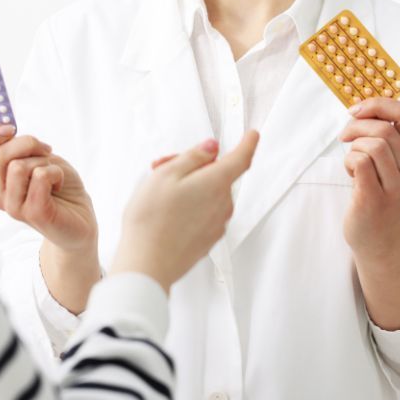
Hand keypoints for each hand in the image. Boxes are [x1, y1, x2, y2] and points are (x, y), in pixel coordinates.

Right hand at [0, 125, 97, 252]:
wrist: (79, 219)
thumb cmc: (57, 184)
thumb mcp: (35, 157)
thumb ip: (17, 146)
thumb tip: (4, 124)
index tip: (9, 128)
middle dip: (26, 142)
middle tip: (45, 150)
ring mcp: (13, 207)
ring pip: (17, 166)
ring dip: (43, 161)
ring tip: (52, 172)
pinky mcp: (35, 213)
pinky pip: (40, 176)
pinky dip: (56, 172)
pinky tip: (59, 183)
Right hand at [111, 130, 259, 291]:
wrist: (148, 263)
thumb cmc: (152, 219)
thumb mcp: (166, 174)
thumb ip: (193, 157)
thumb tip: (212, 148)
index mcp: (216, 183)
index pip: (241, 159)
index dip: (248, 144)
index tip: (252, 135)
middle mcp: (223, 205)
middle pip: (217, 175)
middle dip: (194, 167)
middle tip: (162, 166)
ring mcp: (217, 224)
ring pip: (210, 194)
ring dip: (190, 186)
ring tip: (158, 191)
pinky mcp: (208, 239)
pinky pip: (205, 213)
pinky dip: (191, 205)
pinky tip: (166, 211)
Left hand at [339, 99, 399, 254]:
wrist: (376, 234)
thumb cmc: (376, 189)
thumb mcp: (389, 161)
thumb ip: (384, 135)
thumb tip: (363, 105)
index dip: (378, 104)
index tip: (356, 110)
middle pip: (384, 129)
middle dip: (356, 126)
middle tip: (346, 137)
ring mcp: (397, 186)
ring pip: (372, 144)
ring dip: (353, 146)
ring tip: (352, 160)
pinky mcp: (376, 197)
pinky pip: (360, 162)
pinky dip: (348, 161)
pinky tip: (351, 173)